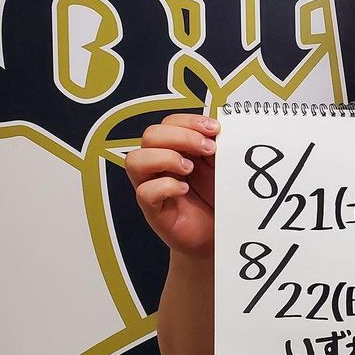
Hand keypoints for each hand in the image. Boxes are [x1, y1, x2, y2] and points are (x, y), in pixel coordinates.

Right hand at [124, 113, 218, 258]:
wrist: (217, 234)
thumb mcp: (220, 166)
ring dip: (166, 158)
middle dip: (182, 136)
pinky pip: (144, 191)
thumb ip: (215, 146)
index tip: (215, 129)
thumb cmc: (216, 197)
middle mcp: (158, 164)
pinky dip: (165, 186)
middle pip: (150, 135)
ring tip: (190, 169)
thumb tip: (219, 128)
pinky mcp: (152, 208)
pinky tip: (184, 190)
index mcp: (175, 148)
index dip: (189, 121)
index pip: (169, 122)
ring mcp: (152, 185)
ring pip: (135, 159)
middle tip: (208, 149)